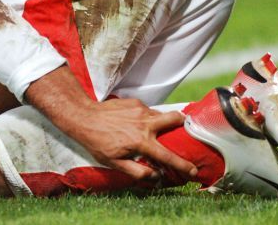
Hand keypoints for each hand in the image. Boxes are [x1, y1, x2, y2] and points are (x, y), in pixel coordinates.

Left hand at [25, 66, 196, 181]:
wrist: (84, 117)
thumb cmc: (97, 142)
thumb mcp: (114, 163)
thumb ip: (137, 171)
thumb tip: (155, 176)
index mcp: (142, 142)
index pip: (168, 156)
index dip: (184, 166)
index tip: (194, 171)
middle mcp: (145, 124)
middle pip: (176, 119)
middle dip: (184, 125)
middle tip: (185, 132)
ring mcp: (140, 110)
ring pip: (162, 114)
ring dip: (164, 122)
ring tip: (158, 130)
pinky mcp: (134, 102)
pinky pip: (148, 110)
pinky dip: (148, 117)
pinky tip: (136, 123)